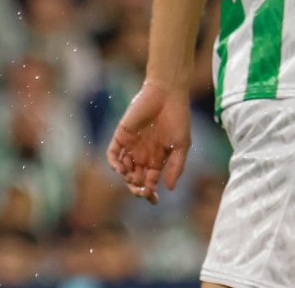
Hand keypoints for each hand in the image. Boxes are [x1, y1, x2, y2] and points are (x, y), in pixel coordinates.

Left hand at [105, 81, 190, 203]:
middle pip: (135, 179)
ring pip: (123, 168)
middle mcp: (143, 155)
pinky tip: (120, 168)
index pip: (150, 183)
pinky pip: (113, 152)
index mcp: (157, 160)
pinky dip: (114, 162)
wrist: (168, 95)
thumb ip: (176, 167)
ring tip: (133, 179)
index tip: (154, 200)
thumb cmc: (178, 119)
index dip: (150, 193)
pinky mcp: (122, 135)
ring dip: (126, 177)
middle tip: (142, 192)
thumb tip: (170, 188)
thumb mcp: (182, 146)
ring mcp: (131, 145)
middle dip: (137, 189)